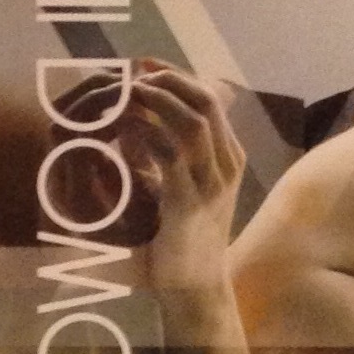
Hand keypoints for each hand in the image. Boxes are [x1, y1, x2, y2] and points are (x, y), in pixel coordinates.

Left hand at [115, 66, 245, 290]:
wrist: (196, 286)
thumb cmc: (187, 238)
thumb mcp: (187, 189)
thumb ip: (172, 157)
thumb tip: (138, 126)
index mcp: (229, 158)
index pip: (210, 99)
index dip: (178, 77)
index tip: (146, 67)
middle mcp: (227, 166)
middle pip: (207, 102)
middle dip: (170, 81)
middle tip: (135, 73)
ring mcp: (212, 185)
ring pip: (193, 123)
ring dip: (159, 101)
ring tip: (130, 93)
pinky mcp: (189, 204)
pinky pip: (170, 157)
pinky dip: (146, 136)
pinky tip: (124, 130)